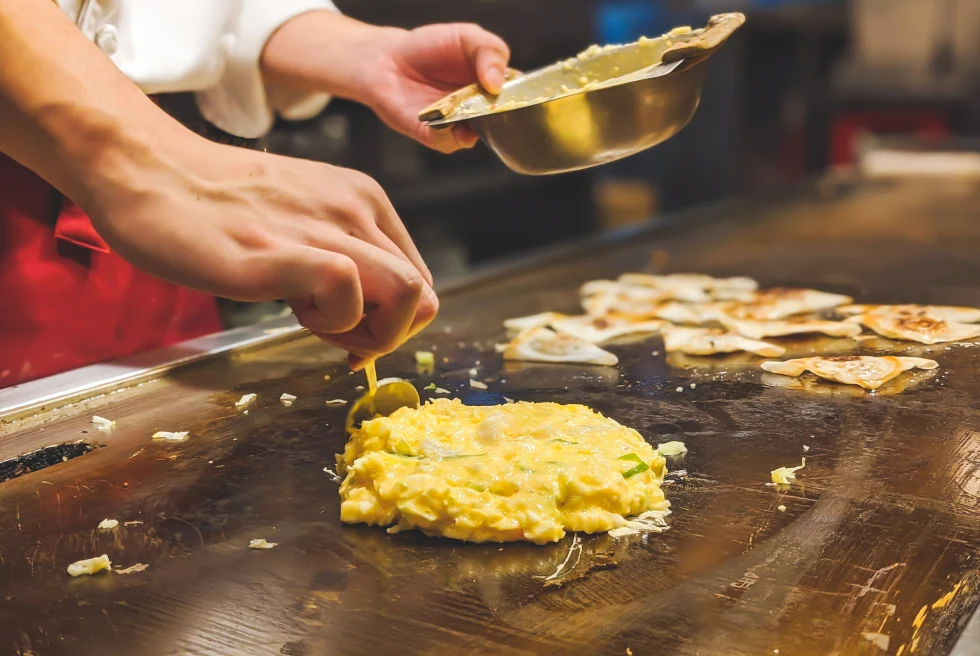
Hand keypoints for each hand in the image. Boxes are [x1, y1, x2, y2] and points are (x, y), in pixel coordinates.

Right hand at [88, 131, 437, 366]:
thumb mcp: (302, 219)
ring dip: (367, 332)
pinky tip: (290, 311)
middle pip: (422, 297)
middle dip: (387, 335)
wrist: (147, 170)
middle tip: (336, 338)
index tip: (352, 335)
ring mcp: (324, 227)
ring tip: (310, 318)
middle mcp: (356, 209)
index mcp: (365, 201)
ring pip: (408, 295)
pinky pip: (347, 290)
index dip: (395, 323)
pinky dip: (332, 323)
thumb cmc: (216, 203)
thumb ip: (340, 257)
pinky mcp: (282, 251)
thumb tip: (363, 318)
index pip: (419, 281)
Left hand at [364, 23, 510, 152]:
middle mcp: (481, 109)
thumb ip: (490, 51)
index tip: (523, 93)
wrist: (387, 59)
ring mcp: (459, 124)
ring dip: (477, 126)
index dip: (525, 97)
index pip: (521, 96)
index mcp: (494, 85)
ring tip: (469, 112)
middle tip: (497, 104)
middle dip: (504, 116)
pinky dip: (448, 132)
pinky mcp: (435, 135)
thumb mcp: (466, 37)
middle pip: (504, 121)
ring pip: (478, 135)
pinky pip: (449, 142)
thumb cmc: (429, 47)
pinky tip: (443, 119)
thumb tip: (497, 84)